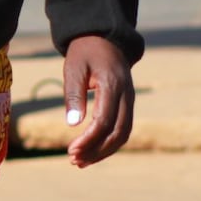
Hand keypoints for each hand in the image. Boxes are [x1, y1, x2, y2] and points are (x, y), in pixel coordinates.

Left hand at [62, 34, 133, 166]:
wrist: (104, 38)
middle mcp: (126, 95)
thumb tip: (72, 124)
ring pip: (123, 134)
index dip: (89, 139)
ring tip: (80, 162)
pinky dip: (108, 143)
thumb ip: (73, 94)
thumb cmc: (84, 52)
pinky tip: (91, 152)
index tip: (71, 151)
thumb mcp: (73, 68)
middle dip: (96, 150)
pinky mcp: (127, 104)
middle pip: (117, 132)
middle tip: (74, 161)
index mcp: (112, 85)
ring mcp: (130, 100)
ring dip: (103, 151)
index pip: (104, 121)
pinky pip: (122, 128)